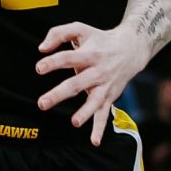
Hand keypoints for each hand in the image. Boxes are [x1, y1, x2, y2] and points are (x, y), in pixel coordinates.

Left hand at [36, 20, 146, 144]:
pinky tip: (94, 141)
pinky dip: (100, 128)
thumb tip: (42, 48)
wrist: (131, 49)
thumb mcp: (80, 29)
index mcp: (89, 54)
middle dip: (59, 94)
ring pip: (94, 101)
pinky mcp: (109, 97)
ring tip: (74, 122)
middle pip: (77, 83)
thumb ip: (58, 33)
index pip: (68, 58)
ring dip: (85, 112)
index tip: (39, 68)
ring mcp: (104, 86)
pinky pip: (104, 114)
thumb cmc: (99, 39)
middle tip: (42, 103)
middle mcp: (97, 71)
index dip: (54, 62)